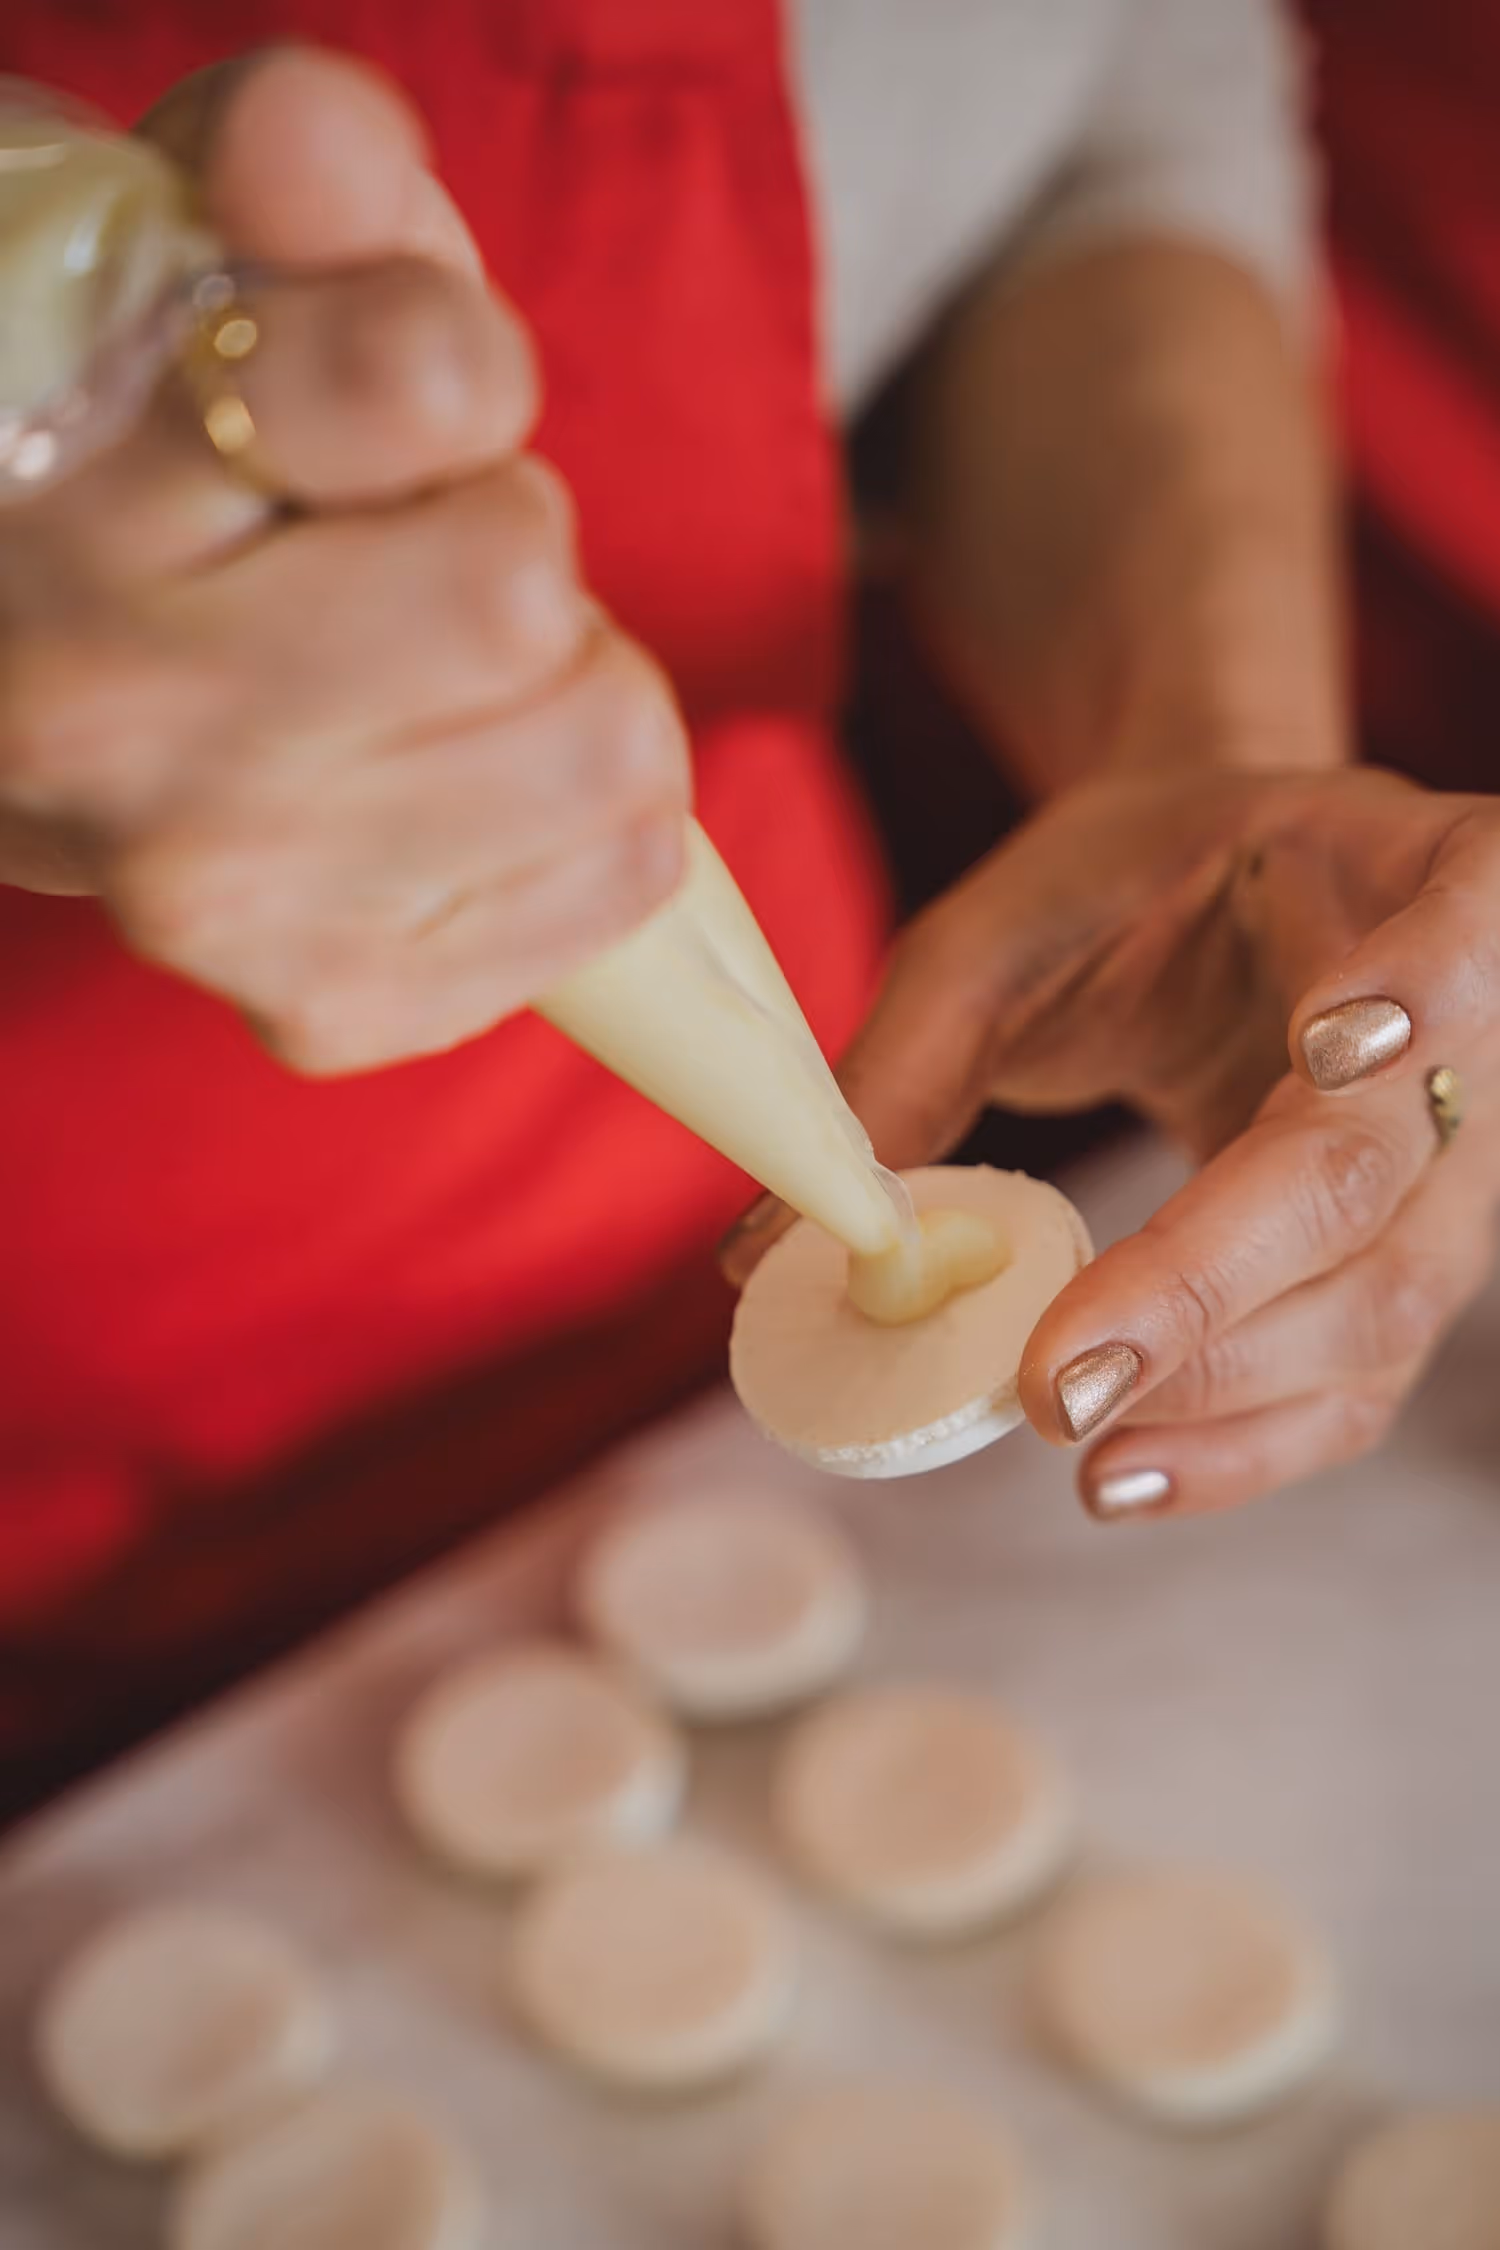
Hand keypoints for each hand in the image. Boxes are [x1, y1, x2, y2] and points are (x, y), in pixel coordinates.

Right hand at [0, 49, 689, 1071]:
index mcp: (81, 498)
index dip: (457, 361)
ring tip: (443, 668)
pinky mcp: (326, 1006)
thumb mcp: (209, 274)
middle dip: (514, 541)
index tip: (406, 391)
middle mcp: (128, 721)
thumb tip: (326, 145)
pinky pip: (618, 887)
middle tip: (419, 551)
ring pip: (605, 750)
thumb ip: (296, 185)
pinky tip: (477, 779)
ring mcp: (222, 895)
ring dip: (576, 681)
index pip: (415, 383)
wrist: (37, 697)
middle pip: (523, 596)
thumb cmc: (160, 463)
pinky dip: (599, 819)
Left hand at [727, 767, 1499, 1515]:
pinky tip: (1120, 1476)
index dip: (1426, 983)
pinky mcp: (1401, 1262)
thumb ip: (903, 1069)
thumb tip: (765, 1249)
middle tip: (1053, 1381)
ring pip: (1385, 1310)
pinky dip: (1241, 1444)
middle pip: (1380, 1179)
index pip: (1461, 916)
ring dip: (1224, 1394)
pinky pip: (1352, 1380)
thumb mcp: (997, 934)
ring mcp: (1450, 1164)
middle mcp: (1464, 1031)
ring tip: (1069, 1442)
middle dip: (1216, 1289)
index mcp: (1384, 867)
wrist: (1220, 886)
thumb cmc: (1119, 885)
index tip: (1329, 1047)